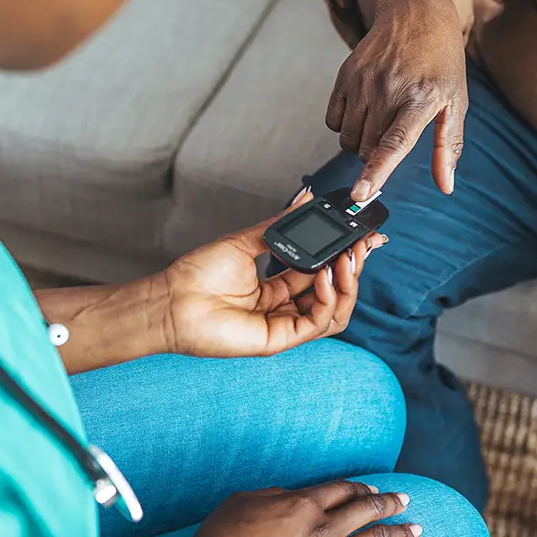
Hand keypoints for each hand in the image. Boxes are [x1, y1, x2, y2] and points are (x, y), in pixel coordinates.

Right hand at [157, 481, 420, 536]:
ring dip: (398, 535)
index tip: (372, 488)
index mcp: (301, 504)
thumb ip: (275, 497)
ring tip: (415, 531)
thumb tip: (294, 499)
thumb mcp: (241, 504)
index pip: (341, 490)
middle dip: (390, 504)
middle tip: (406, 499)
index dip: (359, 487)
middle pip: (365, 512)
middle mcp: (321, 532)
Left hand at [161, 189, 385, 358]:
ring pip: (334, 311)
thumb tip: (305, 197)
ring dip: (347, 284)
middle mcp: (284, 307)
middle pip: (334, 291)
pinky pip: (318, 322)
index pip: (323, 272)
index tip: (361, 235)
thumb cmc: (198, 274)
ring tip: (347, 259)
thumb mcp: (246, 241)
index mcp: (277, 286)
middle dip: (353, 266)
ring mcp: (283, 325)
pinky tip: (326, 275)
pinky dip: (329, 299)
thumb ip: (280, 224)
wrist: (172, 299)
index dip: (344, 255)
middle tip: (363, 243)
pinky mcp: (279, 339)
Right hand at [331, 0, 467, 201]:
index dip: (376, 172)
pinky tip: (362, 110)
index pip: (394, 144)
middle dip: (376, 156)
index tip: (360, 193)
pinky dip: (344, 126)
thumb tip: (446, 186)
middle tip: (393, 134)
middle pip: (368, 148)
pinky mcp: (345, 75)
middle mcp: (389, 89)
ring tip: (380, 121)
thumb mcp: (456, 101)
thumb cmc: (441, 62)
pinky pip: (333, 121)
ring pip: (349, 139)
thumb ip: (449, 146)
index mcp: (421, 99)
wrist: (416, 14)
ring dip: (360, 143)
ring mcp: (364, 81)